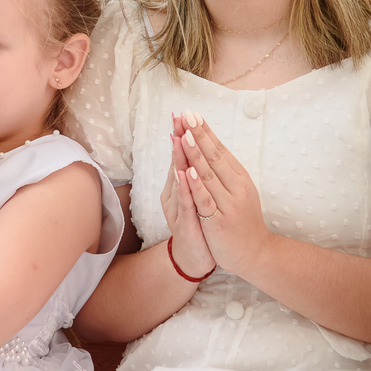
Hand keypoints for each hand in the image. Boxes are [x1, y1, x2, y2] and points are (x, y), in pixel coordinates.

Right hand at [160, 112, 214, 279]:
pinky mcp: (185, 223)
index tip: (182, 113)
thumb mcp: (192, 195)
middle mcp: (175, 194)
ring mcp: (179, 208)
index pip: (180, 156)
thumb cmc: (196, 223)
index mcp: (179, 186)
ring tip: (180, 137)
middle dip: (178, 138)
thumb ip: (188, 174)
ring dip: (179, 158)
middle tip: (177, 117)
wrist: (195, 257)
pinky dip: (185, 187)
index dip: (181, 134)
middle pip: (176, 162)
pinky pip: (185, 203)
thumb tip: (188, 150)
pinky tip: (185, 173)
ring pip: (178, 180)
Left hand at [181, 111, 271, 276]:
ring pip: (208, 174)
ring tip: (184, 135)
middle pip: (214, 156)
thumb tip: (211, 147)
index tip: (192, 113)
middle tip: (186, 115)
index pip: (219, 149)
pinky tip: (188, 171)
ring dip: (195, 153)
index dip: (205, 131)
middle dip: (198, 135)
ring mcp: (228, 203)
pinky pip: (206, 200)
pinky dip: (197, 185)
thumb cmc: (243, 221)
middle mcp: (236, 186)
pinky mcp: (219, 220)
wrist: (256, 254)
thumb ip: (226, 172)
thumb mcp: (238, 191)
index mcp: (239, 177)